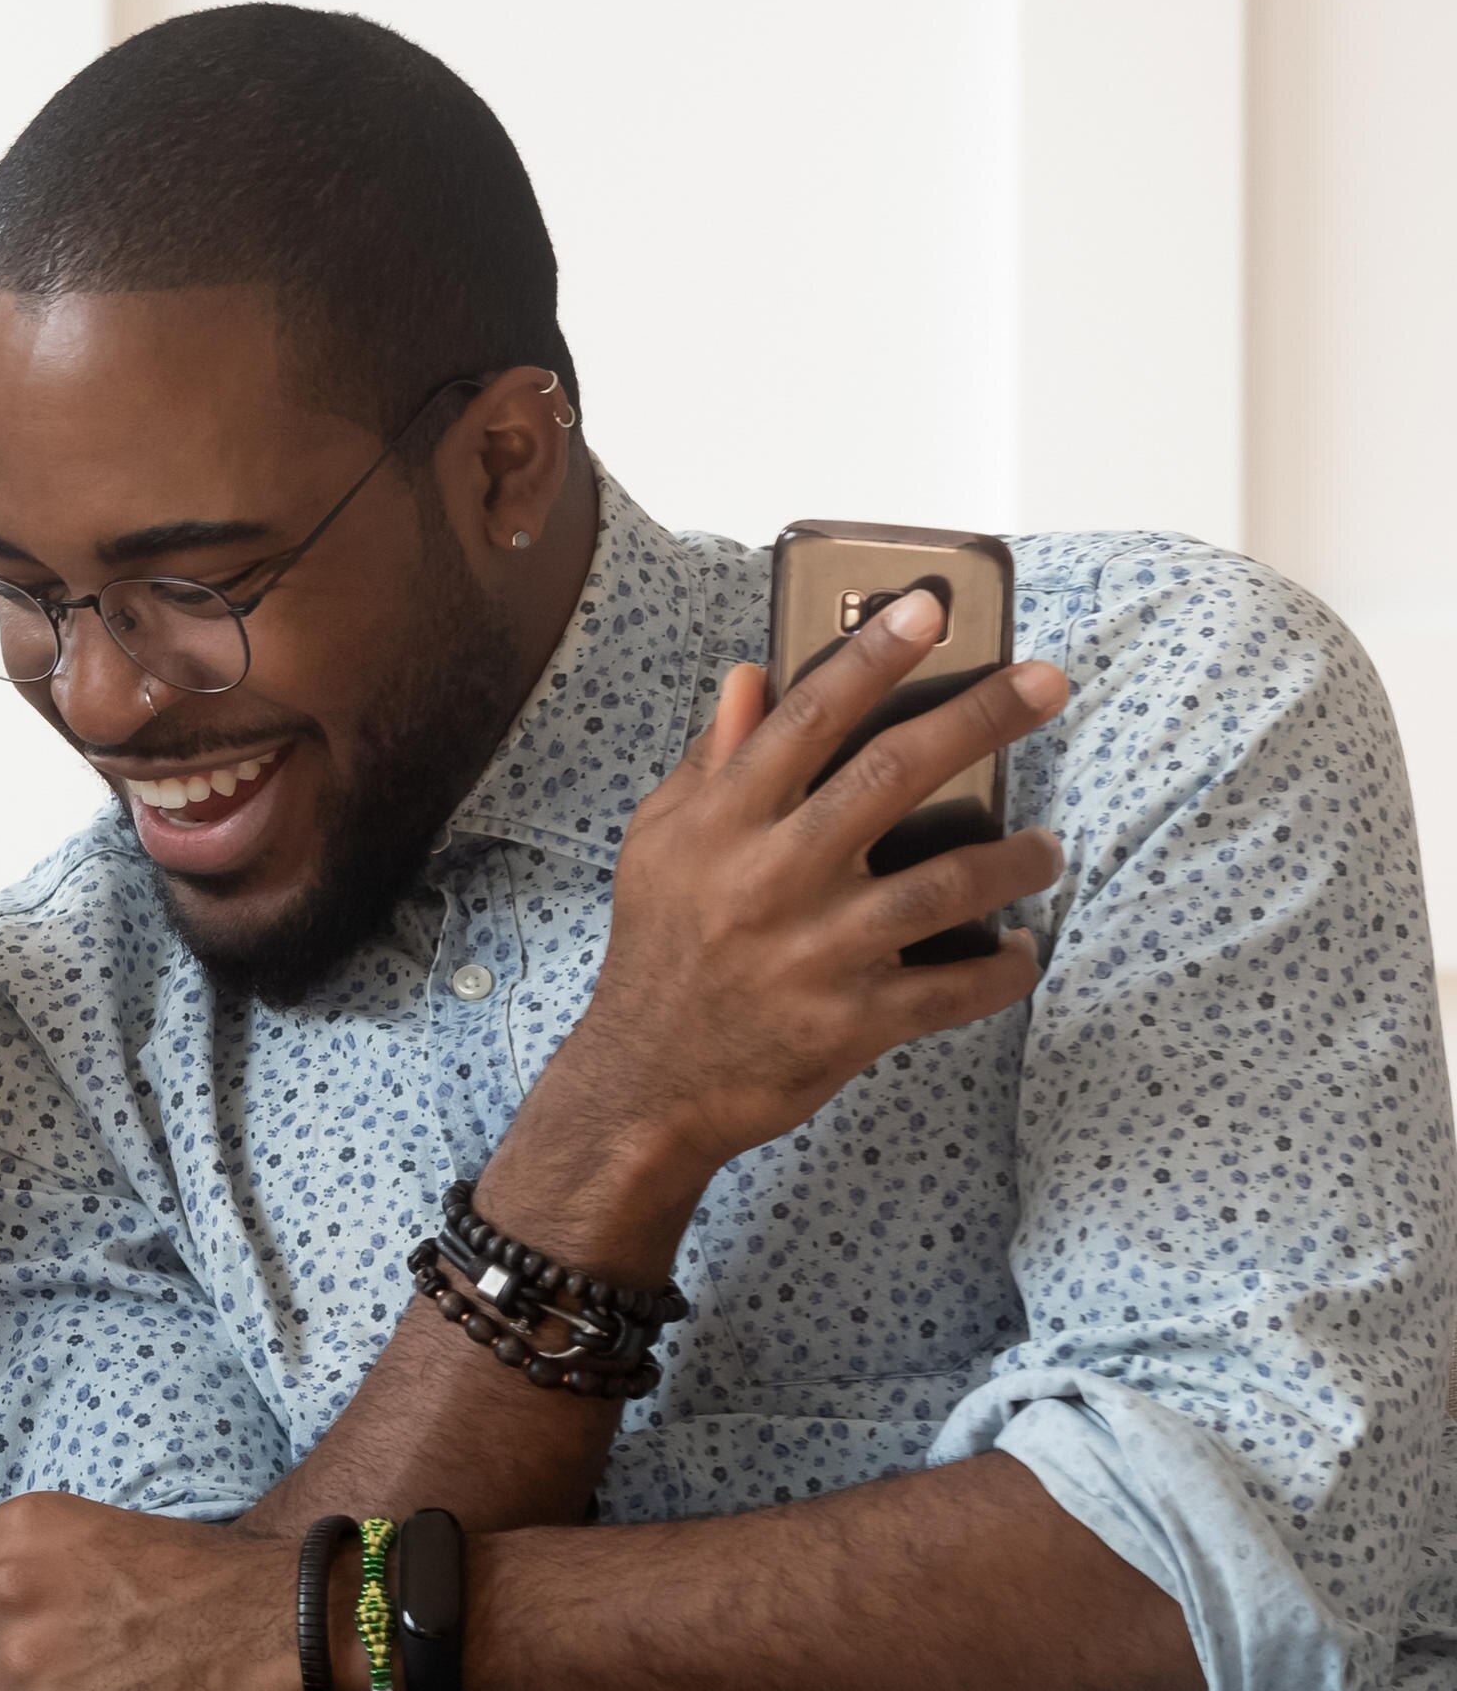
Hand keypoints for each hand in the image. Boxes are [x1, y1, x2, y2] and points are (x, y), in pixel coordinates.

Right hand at [518, 588, 1068, 1254]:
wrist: (645, 1083)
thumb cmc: (660, 950)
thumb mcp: (662, 845)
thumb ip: (711, 763)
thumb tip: (751, 678)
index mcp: (721, 824)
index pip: (805, 718)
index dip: (871, 656)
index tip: (929, 607)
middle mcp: (769, 878)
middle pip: (891, 777)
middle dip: (980, 719)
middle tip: (1046, 684)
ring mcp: (814, 953)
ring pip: (943, 885)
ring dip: (1013, 860)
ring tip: (1046, 848)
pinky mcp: (850, 1023)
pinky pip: (952, 990)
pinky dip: (1001, 970)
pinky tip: (1020, 950)